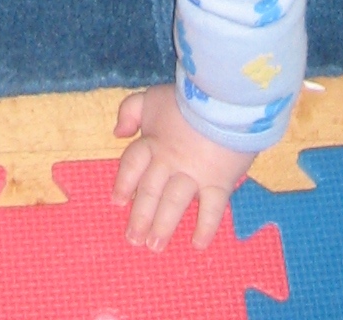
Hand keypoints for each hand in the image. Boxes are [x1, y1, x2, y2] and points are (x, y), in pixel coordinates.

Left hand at [112, 84, 256, 250]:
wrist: (225, 98)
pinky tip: (198, 244)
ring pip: (174, 204)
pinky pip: (211, 210)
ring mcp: (193, 174)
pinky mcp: (218, 182)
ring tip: (155, 245)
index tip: (117, 202)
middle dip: (140, 216)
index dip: (124, 183)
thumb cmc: (187, 97)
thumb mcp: (153, 95)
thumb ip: (130, 110)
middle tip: (134, 239)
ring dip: (164, 226)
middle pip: (150, 191)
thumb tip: (118, 133)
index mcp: (153, 142)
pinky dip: (205, 228)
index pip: (132, 166)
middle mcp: (169, 162)